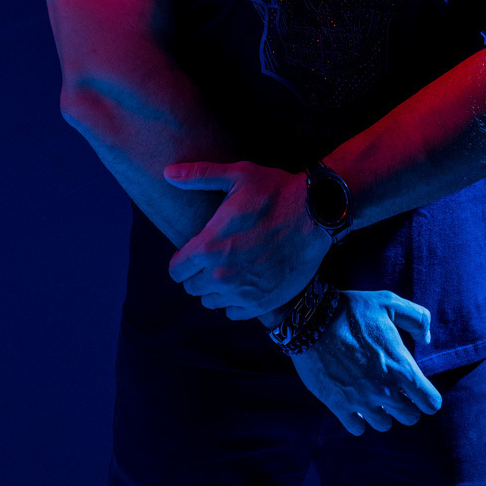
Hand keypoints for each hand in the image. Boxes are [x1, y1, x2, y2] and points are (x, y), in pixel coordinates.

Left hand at [163, 159, 331, 319]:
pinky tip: (246, 281)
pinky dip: (236, 300)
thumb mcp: (237, 176)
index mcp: (210, 247)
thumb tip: (168, 172)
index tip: (192, 252)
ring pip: (211, 301)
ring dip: (216, 288)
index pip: (176, 271)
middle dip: (198, 273)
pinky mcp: (263, 303)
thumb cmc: (276, 191)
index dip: (181, 260)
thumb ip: (199, 175)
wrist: (317, 213)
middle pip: (192, 288)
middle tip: (214, 257)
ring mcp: (243, 292)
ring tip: (231, 268)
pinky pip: (234, 313)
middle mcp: (222, 275)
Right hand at [289, 289, 441, 435]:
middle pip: (410, 418)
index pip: (430, 402)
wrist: (313, 319)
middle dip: (406, 406)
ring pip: (384, 425)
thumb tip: (426, 339)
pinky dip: (358, 419)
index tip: (418, 390)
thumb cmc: (353, 309)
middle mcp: (385, 390)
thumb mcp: (390, 303)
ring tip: (372, 394)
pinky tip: (354, 403)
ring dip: (381, 412)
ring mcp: (361, 401)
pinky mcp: (339, 406)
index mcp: (400, 366)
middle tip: (394, 391)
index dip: (427, 397)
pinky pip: (357, 428)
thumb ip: (417, 318)